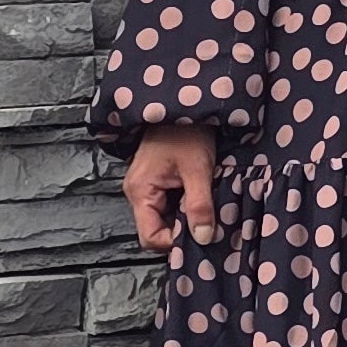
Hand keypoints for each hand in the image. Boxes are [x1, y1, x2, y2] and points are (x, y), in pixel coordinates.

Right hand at [122, 129, 218, 251]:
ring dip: (185, 217)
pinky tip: (201, 198)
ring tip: (206, 209)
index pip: (150, 237)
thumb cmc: (186, 130)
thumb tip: (204, 237)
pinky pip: (169, 204)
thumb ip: (199, 206)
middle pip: (156, 229)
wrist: (184, 102)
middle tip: (208, 225)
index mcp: (140, 191)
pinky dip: (185, 205)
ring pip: (165, 217)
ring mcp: (146, 186)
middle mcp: (137, 192)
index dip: (174, 243)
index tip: (200, 238)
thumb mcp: (198, 169)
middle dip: (182, 231)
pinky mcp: (156, 180)